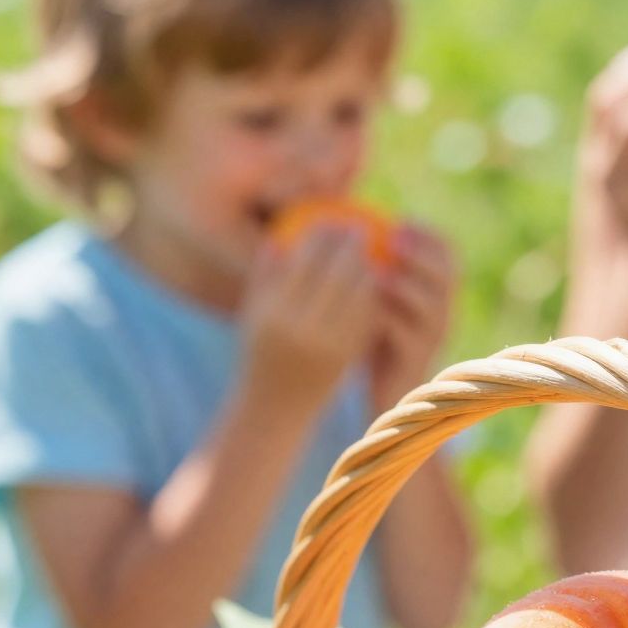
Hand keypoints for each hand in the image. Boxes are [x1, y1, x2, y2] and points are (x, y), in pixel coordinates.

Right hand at [243, 225, 378, 409]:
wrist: (276, 408)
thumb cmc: (259, 354)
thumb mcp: (252, 316)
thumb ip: (263, 277)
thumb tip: (279, 237)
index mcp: (274, 311)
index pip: (304, 260)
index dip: (322, 235)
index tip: (332, 219)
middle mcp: (301, 327)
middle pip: (336, 273)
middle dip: (353, 246)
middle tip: (363, 228)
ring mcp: (327, 344)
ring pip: (357, 296)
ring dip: (369, 270)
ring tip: (372, 254)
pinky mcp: (346, 357)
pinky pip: (365, 318)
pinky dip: (372, 298)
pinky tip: (375, 284)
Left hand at [368, 225, 455, 413]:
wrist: (382, 391)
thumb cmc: (376, 336)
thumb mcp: (379, 298)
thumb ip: (374, 266)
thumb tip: (346, 224)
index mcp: (438, 294)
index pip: (449, 255)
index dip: (429, 236)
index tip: (400, 223)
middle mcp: (443, 314)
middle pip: (448, 276)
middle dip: (421, 255)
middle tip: (393, 241)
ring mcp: (432, 339)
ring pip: (431, 306)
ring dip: (405, 286)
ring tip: (377, 275)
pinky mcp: (415, 362)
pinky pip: (407, 336)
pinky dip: (388, 319)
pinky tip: (365, 309)